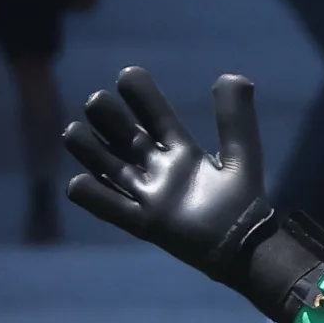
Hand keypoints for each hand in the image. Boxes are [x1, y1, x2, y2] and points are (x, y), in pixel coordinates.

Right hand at [63, 68, 323, 322]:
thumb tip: (233, 76)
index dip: (139, 93)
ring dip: (87, 147)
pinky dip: (90, 194)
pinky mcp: (144, 223)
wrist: (246, 246)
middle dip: (106, 115)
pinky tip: (80, 183)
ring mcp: (148, 195)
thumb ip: (237, 117)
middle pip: (122, 135)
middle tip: (101, 105)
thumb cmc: (244, 202)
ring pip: (106, 165)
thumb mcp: (241, 154)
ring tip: (76, 133)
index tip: (129, 77)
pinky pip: (108, 207)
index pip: (153, 114)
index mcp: (181, 150)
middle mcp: (159, 168)